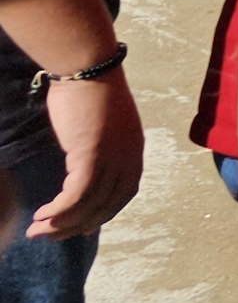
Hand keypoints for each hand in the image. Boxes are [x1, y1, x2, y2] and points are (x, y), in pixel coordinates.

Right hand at [27, 65, 143, 239]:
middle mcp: (129, 158)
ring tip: (37, 231)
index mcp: (134, 152)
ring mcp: (113, 158)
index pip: (121, 196)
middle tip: (49, 235)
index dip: (98, 215)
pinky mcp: (92, 155)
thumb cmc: (89, 91)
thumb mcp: (101, 126)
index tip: (76, 227)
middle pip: (106, 207)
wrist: (87, 67)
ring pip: (89, 206)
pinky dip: (60, 210)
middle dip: (76, 226)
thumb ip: (98, 147)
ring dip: (61, 223)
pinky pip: (76, 196)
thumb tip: (83, 165)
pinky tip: (42, 215)